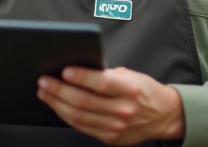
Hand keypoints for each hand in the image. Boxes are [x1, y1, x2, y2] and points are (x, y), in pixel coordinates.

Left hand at [36, 66, 184, 144]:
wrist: (163, 115)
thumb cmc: (143, 91)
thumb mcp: (129, 75)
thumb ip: (105, 74)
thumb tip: (76, 69)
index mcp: (129, 90)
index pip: (101, 83)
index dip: (81, 77)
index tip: (64, 70)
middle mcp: (123, 110)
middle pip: (84, 101)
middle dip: (59, 90)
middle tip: (44, 81)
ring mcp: (116, 126)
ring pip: (79, 116)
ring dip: (57, 104)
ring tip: (45, 93)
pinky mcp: (110, 137)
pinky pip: (82, 127)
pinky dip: (66, 116)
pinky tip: (58, 106)